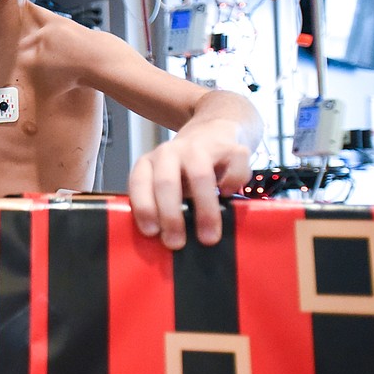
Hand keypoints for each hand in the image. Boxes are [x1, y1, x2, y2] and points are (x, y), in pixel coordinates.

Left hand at [128, 119, 251, 249]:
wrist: (213, 130)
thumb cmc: (184, 170)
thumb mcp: (164, 184)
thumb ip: (160, 205)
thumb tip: (164, 243)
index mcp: (150, 162)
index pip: (139, 182)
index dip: (144, 207)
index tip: (151, 232)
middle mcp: (171, 152)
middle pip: (166, 182)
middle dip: (171, 216)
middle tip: (176, 243)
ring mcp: (201, 147)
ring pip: (200, 175)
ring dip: (204, 210)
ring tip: (208, 237)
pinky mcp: (232, 148)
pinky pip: (233, 167)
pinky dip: (231, 185)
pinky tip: (227, 197)